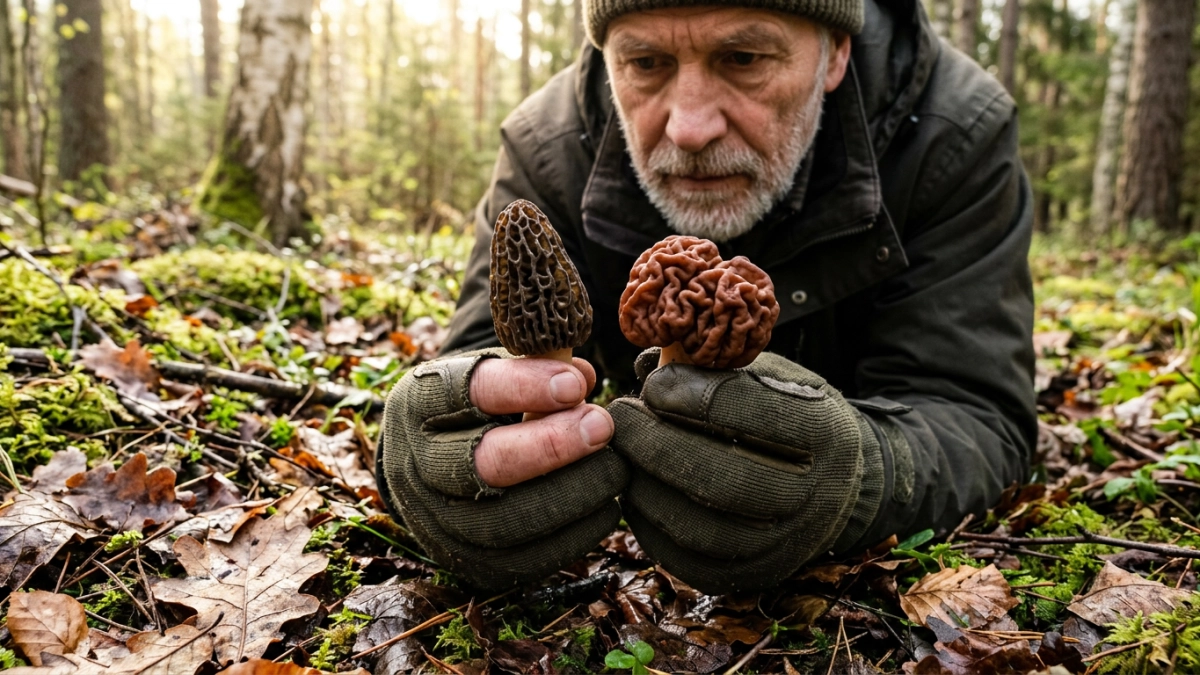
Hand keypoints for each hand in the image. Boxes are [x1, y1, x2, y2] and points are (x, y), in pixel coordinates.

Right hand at [376, 348, 627, 589]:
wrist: (429, 471)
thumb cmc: (474, 411)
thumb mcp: (490, 376)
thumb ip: (534, 371)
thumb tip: (582, 376)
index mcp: (419, 404)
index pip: (469, 392)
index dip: (525, 387)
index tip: (576, 384)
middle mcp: (419, 465)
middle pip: (486, 463)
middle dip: (553, 446)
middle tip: (601, 426)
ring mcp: (438, 520)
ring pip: (509, 519)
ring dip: (574, 493)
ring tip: (614, 468)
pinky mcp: (468, 562)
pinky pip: (526, 559)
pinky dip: (575, 534)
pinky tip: (604, 506)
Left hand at [607, 350, 884, 592]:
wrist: (838, 485)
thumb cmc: (792, 415)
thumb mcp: (771, 377)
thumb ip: (716, 368)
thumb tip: (646, 364)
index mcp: (827, 434)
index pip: (756, 414)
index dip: (694, 396)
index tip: (654, 382)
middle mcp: (816, 498)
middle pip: (723, 480)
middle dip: (657, 445)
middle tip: (618, 418)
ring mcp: (785, 546)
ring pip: (700, 528)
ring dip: (645, 487)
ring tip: (621, 452)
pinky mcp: (754, 576)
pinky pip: (687, 559)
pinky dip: (649, 523)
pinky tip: (635, 488)